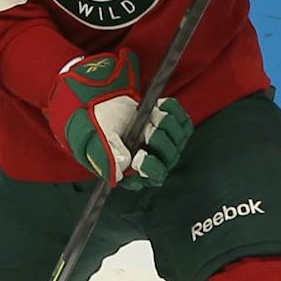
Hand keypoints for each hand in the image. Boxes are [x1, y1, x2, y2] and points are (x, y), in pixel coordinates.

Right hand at [45, 53, 189, 187]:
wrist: (102, 103)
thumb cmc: (97, 125)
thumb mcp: (98, 140)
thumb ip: (109, 156)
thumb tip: (121, 170)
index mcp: (135, 170)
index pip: (153, 176)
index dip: (150, 167)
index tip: (139, 154)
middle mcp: (153, 159)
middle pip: (170, 157)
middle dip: (159, 140)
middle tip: (146, 127)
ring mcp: (164, 143)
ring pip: (179, 138)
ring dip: (167, 123)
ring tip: (151, 115)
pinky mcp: (170, 125)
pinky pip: (183, 121)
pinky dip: (173, 110)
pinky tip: (158, 106)